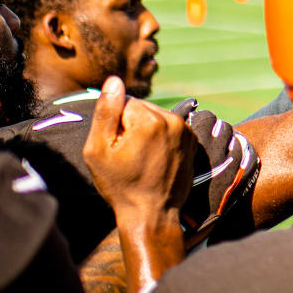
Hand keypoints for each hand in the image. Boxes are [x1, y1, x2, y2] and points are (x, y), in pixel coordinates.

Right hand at [83, 76, 194, 217]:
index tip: (117, 148)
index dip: (114, 126)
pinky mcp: (193, 140)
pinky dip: (160, 137)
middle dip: (130, 125)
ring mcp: (186, 130)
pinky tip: (155, 158)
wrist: (152, 213)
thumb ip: (105, 111)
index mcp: (149, 119)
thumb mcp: (98, 151)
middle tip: (128, 155)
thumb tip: (113, 80)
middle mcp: (173, 119)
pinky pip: (169, 128)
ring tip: (142, 158)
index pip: (122, 103)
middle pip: (141, 108)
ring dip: (146, 131)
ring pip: (155, 117)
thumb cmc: (121, 185)